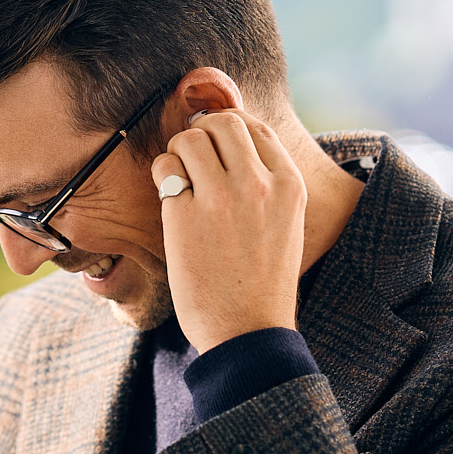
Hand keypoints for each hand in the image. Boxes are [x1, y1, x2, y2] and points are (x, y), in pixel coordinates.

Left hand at [150, 110, 306, 353]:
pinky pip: (165, 168)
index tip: (217, 143)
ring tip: (181, 178)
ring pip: (190, 138)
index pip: (256, 127)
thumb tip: (236, 144)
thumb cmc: (263, 281)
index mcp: (289, 185)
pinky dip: (163, 175)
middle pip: (222, 123)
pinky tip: (171, 198)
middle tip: (194, 156)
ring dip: (179, 151)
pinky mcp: (184, 215)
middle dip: (203, 132)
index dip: (230, 127)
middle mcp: (258, 184)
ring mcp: (220, 198)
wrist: (247, 330)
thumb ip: (269, 183)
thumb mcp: (286, 224)